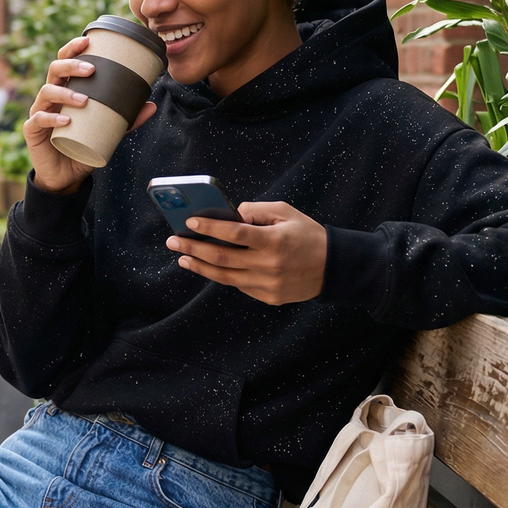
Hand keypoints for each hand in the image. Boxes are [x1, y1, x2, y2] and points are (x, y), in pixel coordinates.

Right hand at [22, 36, 156, 194]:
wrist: (66, 175)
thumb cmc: (83, 146)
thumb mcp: (109, 131)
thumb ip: (127, 120)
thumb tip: (151, 105)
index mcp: (65, 90)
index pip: (64, 62)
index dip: (72, 49)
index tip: (87, 41)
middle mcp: (50, 97)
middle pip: (54, 71)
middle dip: (71, 65)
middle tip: (92, 69)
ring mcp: (39, 112)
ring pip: (47, 93)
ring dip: (66, 93)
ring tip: (84, 100)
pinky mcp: (32, 132)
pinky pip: (39, 120)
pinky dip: (52, 119)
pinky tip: (66, 121)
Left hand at [166, 201, 327, 304]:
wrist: (333, 267)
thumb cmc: (308, 235)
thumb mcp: (286, 213)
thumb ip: (256, 211)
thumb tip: (229, 215)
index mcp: (274, 241)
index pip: (234, 233)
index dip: (209, 228)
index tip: (189, 222)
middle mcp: (268, 265)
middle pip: (222, 258)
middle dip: (193, 248)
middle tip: (173, 241)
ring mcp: (267, 284)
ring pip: (224, 276)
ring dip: (200, 266)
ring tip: (183, 256)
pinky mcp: (268, 297)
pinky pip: (239, 285)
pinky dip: (221, 274)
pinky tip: (207, 266)